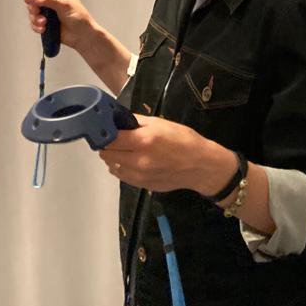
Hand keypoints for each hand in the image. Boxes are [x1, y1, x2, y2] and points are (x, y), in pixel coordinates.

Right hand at [21, 0, 95, 52]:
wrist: (81, 36)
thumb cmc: (79, 17)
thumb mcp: (63, 4)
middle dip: (34, 7)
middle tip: (39, 12)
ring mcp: (47, 10)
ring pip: (31, 11)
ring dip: (36, 18)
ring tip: (44, 23)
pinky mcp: (44, 22)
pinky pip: (33, 22)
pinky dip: (36, 26)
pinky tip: (44, 28)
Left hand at [98, 116, 236, 194]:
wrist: (199, 166)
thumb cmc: (183, 139)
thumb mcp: (161, 123)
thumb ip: (138, 122)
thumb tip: (120, 119)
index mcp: (144, 140)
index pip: (111, 138)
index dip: (105, 132)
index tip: (105, 128)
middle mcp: (137, 160)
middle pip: (106, 154)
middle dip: (107, 145)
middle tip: (114, 138)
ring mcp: (138, 175)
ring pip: (111, 166)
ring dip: (113, 157)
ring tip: (123, 150)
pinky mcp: (140, 185)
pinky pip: (121, 175)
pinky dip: (120, 167)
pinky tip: (130, 160)